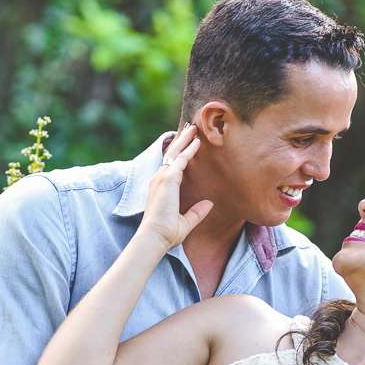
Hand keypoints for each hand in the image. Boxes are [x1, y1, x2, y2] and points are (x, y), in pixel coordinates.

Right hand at [135, 124, 212, 250]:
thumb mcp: (186, 222)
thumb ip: (197, 212)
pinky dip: (189, 149)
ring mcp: (162, 177)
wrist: (155, 236)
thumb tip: (209, 204)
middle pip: (171, 154)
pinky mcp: (168, 178)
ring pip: (175, 152)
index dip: (179, 154)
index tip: (187, 144)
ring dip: (185, 140)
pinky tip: (197, 142)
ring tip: (193, 128)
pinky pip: (181, 159)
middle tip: (190, 129)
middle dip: (181, 141)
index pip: (170, 166)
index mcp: (161, 189)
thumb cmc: (167, 233)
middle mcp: (159, 180)